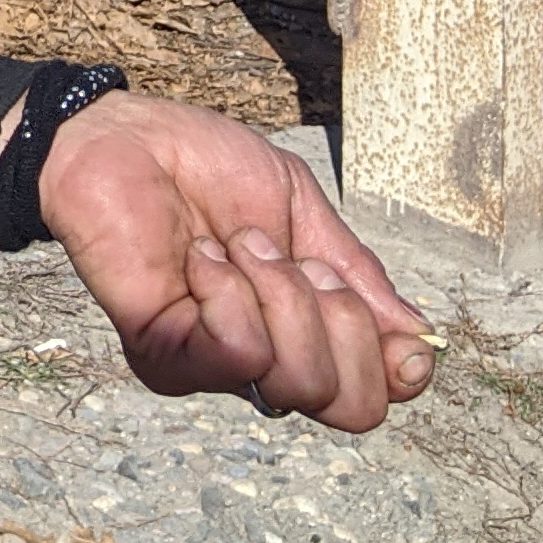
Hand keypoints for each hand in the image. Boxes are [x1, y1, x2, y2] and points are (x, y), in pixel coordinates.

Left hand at [17, 92, 434, 429]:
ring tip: (238, 245)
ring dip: (283, 292)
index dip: (400, 373)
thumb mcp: (302, 213)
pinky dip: (232, 294)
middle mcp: (263, 363)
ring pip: (299, 379)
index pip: (371, 397)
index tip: (400, 334)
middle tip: (297, 260)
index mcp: (302, 331)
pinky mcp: (166, 357)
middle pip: (350, 405)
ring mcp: (212, 368)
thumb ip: (359, 279)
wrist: (126, 137)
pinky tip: (202, 258)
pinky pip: (239, 353)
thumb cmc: (205, 166)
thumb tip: (417, 342)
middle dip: (344, 320)